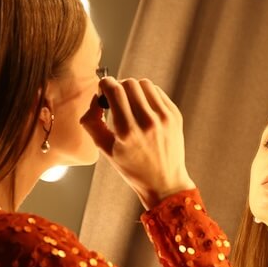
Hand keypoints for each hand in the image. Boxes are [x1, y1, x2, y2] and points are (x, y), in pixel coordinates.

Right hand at [80, 77, 195, 207]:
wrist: (165, 183)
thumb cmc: (133, 169)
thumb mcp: (106, 151)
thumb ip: (92, 124)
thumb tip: (94, 102)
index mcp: (127, 132)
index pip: (114, 90)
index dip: (104, 85)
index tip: (102, 91)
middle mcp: (147, 123)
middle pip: (129, 83)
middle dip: (118, 87)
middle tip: (115, 100)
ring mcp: (164, 118)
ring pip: (144, 84)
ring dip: (133, 89)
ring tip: (130, 104)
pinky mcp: (175, 116)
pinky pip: (157, 93)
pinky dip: (147, 95)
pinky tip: (143, 109)